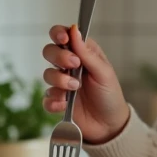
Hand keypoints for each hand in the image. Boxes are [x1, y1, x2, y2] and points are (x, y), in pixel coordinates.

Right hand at [41, 24, 128, 144]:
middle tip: (74, 65)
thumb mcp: (104, 72)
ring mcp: (61, 83)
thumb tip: (74, 30)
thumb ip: (87, 53)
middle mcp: (69, 66)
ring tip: (76, 88)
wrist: (109, 125)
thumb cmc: (110, 95)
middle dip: (59, 56)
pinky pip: (46, 97)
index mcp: (82, 53)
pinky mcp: (57, 101)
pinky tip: (64, 104)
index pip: (63, 36)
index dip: (59, 33)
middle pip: (50, 51)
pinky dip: (53, 100)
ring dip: (59, 80)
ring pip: (47, 74)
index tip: (63, 39)